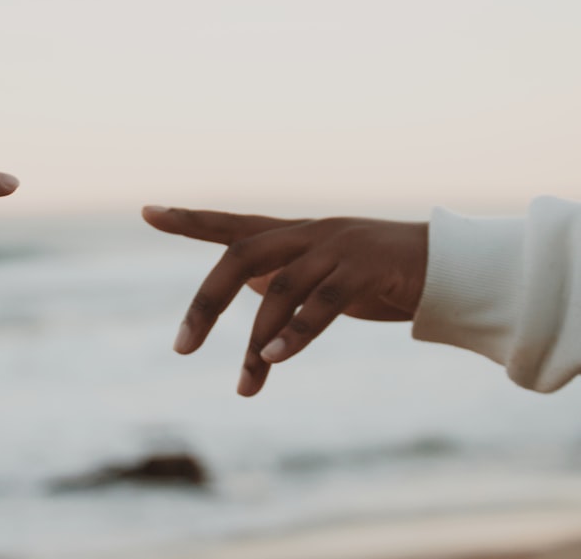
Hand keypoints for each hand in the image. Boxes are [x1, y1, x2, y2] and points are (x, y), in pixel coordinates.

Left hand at [142, 206, 426, 396]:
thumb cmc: (378, 276)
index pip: (231, 223)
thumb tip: (248, 290)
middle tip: (182, 348)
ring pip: (280, 291)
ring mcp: (338, 247)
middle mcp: (309, 232)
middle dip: (207, 304)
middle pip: (240, 257)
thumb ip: (285, 277)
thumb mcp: (322, 275)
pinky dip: (296, 334)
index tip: (147, 211)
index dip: (189, 218)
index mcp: (294, 233)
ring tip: (247, 385)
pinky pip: (322, 304)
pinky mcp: (367, 270)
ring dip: (258, 343)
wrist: (449, 267)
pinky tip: (274, 361)